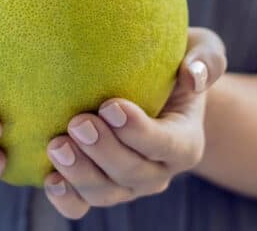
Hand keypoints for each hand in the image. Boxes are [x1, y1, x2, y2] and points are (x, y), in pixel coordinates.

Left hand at [43, 27, 226, 218]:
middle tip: (78, 122)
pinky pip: (81, 206)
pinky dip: (65, 198)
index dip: (138, 131)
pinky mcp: (98, 189)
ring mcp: (127, 185)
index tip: (111, 106)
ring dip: (80, 174)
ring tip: (57, 145)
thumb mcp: (201, 51)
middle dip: (103, 151)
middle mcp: (157, 171)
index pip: (166, 144)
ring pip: (106, 194)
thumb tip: (192, 74)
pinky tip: (50, 178)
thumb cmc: (174, 63)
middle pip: (132, 173)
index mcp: (185, 142)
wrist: (152, 90)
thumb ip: (206, 59)